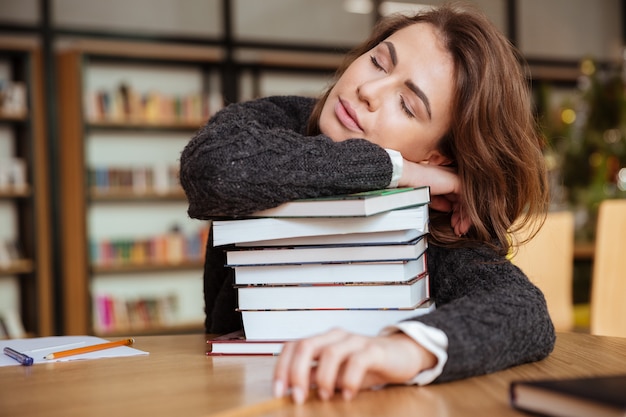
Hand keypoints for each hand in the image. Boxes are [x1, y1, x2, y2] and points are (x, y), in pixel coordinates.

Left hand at [273, 328, 435, 402]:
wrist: (400, 356)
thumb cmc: (365, 366)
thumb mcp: (335, 374)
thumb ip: (314, 377)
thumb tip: (291, 389)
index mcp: (322, 340)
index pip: (293, 346)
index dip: (282, 368)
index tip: (278, 391)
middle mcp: (335, 336)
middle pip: (305, 345)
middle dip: (296, 373)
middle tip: (298, 397)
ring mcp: (355, 340)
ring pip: (330, 352)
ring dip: (323, 378)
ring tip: (325, 396)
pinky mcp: (374, 349)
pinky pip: (357, 361)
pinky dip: (349, 380)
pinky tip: (347, 394)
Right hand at [398, 161, 470, 235]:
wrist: (410, 180)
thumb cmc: (414, 185)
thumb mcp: (430, 197)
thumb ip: (440, 202)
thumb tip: (448, 208)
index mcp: (447, 180)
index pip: (458, 199)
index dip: (457, 214)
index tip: (454, 225)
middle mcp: (454, 178)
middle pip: (464, 201)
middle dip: (461, 218)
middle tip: (458, 229)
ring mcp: (457, 180)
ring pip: (467, 202)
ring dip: (464, 218)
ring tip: (459, 229)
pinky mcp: (458, 183)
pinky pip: (467, 201)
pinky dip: (466, 214)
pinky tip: (462, 223)